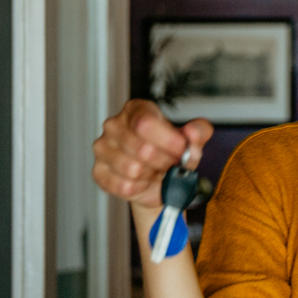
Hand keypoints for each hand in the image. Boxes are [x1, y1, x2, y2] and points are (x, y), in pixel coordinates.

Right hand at [92, 99, 212, 209]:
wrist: (159, 179)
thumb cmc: (171, 154)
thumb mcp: (192, 141)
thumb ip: (199, 132)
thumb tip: (193, 132)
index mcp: (137, 110)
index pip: (145, 123)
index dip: (168, 141)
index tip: (181, 150)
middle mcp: (115, 125)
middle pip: (142, 148)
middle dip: (164, 161)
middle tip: (171, 164)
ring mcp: (103, 148)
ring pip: (132, 169)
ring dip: (152, 176)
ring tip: (156, 171)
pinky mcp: (99, 171)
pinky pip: (122, 186)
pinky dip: (139, 188)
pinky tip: (143, 181)